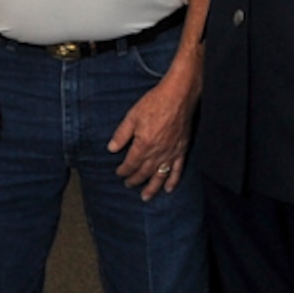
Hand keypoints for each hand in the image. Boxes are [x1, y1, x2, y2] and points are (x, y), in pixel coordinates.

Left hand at [107, 65, 197, 200]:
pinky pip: (177, 169)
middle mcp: (157, 153)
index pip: (131, 164)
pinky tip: (169, 189)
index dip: (124, 170)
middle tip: (129, 185)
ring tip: (146, 197)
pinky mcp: (182, 150)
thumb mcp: (132, 116)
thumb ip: (121, 134)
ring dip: (152, 188)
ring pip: (160, 176)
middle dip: (135, 180)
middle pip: (144, 172)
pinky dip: (173, 180)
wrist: (179, 95)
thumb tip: (111, 149)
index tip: (119, 173)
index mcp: (143, 145)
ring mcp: (171, 153)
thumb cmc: (155, 102)